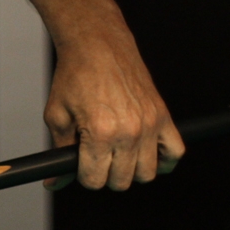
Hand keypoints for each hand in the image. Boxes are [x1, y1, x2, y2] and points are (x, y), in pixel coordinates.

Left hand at [43, 25, 182, 190]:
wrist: (97, 46)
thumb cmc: (74, 77)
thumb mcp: (57, 116)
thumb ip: (59, 153)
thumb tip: (54, 183)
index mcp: (100, 133)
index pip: (95, 180)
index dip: (83, 176)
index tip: (80, 165)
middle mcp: (129, 131)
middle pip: (121, 181)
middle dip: (105, 175)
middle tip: (96, 158)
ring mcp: (150, 124)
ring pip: (147, 173)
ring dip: (131, 170)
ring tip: (117, 155)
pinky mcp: (163, 116)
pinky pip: (175, 152)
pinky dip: (163, 160)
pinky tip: (146, 154)